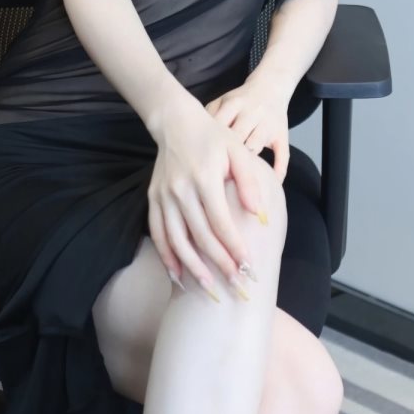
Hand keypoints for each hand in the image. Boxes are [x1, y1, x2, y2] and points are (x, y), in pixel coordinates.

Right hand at [147, 92, 268, 298]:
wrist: (176, 123)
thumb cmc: (214, 138)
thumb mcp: (238, 152)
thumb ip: (250, 183)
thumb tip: (260, 216)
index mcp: (204, 178)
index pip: (221, 222)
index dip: (234, 248)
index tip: (248, 268)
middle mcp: (181, 190)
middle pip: (200, 237)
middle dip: (219, 266)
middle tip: (236, 287)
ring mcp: (163, 196)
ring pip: (176, 241)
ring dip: (193, 269)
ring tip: (209, 290)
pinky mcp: (153, 200)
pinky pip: (157, 234)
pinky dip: (167, 257)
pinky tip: (178, 276)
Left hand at [205, 71, 292, 181]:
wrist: (271, 87)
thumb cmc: (240, 101)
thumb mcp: (222, 101)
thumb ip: (209, 117)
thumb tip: (195, 142)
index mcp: (234, 103)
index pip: (219, 125)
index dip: (209, 143)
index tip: (200, 160)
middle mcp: (252, 112)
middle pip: (236, 137)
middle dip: (224, 155)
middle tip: (214, 173)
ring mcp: (268, 124)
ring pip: (255, 146)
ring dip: (245, 163)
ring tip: (234, 177)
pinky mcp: (282, 135)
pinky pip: (282, 155)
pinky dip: (277, 171)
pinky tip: (270, 183)